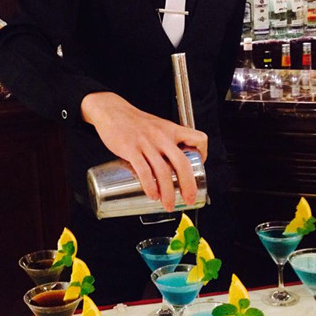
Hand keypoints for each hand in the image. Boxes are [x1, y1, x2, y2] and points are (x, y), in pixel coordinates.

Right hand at [81, 92, 206, 211]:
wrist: (112, 110)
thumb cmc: (135, 121)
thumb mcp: (158, 126)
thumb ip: (167, 141)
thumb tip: (174, 164)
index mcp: (172, 130)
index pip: (198, 138)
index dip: (203, 154)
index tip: (200, 167)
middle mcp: (162, 136)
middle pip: (182, 163)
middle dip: (188, 186)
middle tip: (188, 199)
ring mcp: (147, 143)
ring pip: (163, 171)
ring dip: (168, 193)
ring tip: (168, 205)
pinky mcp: (131, 149)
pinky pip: (144, 171)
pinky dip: (150, 186)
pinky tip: (152, 195)